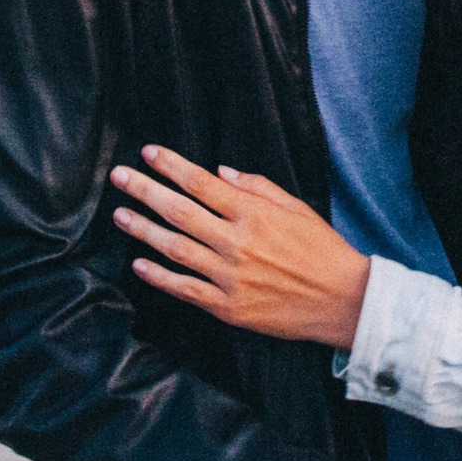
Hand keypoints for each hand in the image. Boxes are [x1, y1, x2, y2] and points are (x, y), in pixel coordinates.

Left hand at [110, 146, 372, 347]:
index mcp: (254, 214)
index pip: (202, 183)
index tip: (147, 153)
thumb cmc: (322, 249)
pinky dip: (159, 277)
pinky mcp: (229, 308)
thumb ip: (257, 187)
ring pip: (176, 249)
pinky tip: (138, 264)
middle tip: (118, 177)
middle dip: (145, 191)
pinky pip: (185, 289)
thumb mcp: (297, 207)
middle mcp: (237, 242)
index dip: (171, 166)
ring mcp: (230, 277)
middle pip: (180, 211)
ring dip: (143, 230)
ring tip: (120, 214)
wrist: (343, 300)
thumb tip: (218, 172)